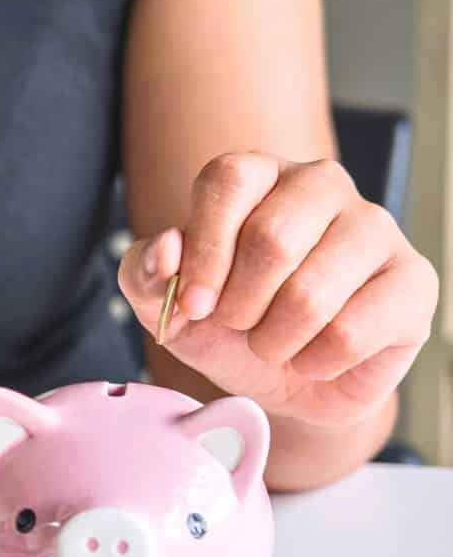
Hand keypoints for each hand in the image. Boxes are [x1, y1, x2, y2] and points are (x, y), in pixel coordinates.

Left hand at [118, 153, 437, 428]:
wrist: (285, 381)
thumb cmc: (229, 326)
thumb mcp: (166, 302)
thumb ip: (142, 271)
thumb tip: (165, 251)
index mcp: (258, 174)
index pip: (228, 181)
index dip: (204, 252)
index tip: (193, 304)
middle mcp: (321, 186)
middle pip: (271, 238)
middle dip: (239, 305)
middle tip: (239, 324)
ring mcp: (375, 228)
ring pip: (311, 294)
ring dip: (274, 340)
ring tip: (274, 342)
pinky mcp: (413, 281)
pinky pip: (351, 334)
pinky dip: (314, 362)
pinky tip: (313, 357)